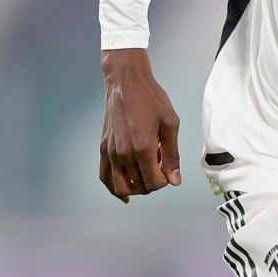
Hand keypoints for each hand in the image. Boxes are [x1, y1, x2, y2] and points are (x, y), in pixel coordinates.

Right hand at [99, 49, 180, 201]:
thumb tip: (175, 181)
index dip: (165, 181)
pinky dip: (114, 188)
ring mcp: (110, 152)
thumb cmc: (152, 100)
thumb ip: (172, 154)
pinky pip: (104, 177)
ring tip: (147, 176)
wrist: (126, 83)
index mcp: (142, 148)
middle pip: (139, 186)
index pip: (154, 182)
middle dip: (153, 183)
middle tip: (161, 168)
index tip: (169, 169)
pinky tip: (126, 193)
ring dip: (136, 187)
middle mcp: (123, 154)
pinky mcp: (103, 148)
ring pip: (120, 186)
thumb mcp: (170, 124)